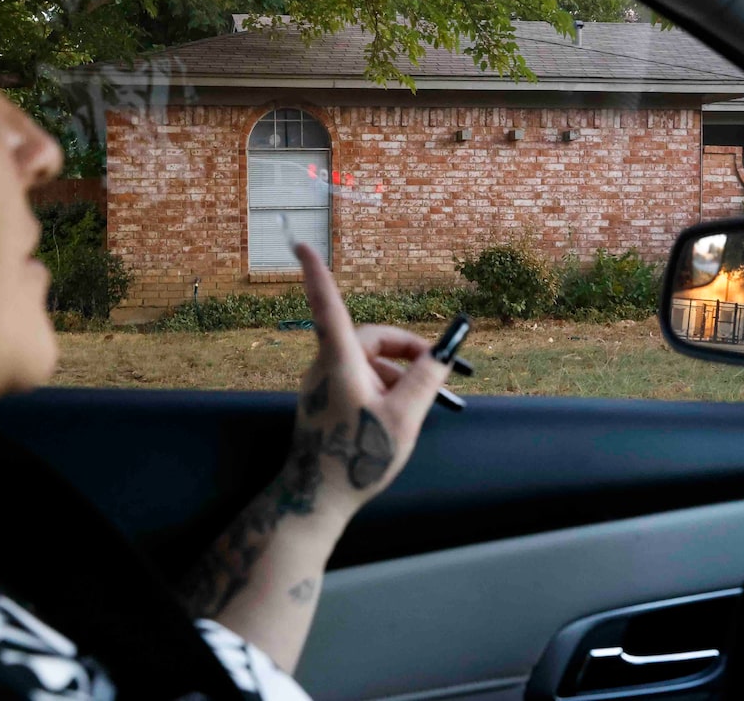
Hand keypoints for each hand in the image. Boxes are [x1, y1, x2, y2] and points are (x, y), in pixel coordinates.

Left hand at [284, 243, 451, 523]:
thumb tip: (443, 353)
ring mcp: (321, 385)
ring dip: (395, 374)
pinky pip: (356, 379)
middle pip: (367, 338)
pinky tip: (397, 415)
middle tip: (436, 368)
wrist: (316, 499)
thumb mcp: (405, 418)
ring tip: (419, 405)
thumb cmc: (356, 459)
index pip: (326, 305)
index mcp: (339, 363)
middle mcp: (325, 367)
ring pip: (364, 361)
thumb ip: (427, 381)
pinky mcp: (323, 401)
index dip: (315, 272)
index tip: (300, 244)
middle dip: (403, 349)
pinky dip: (381, 387)